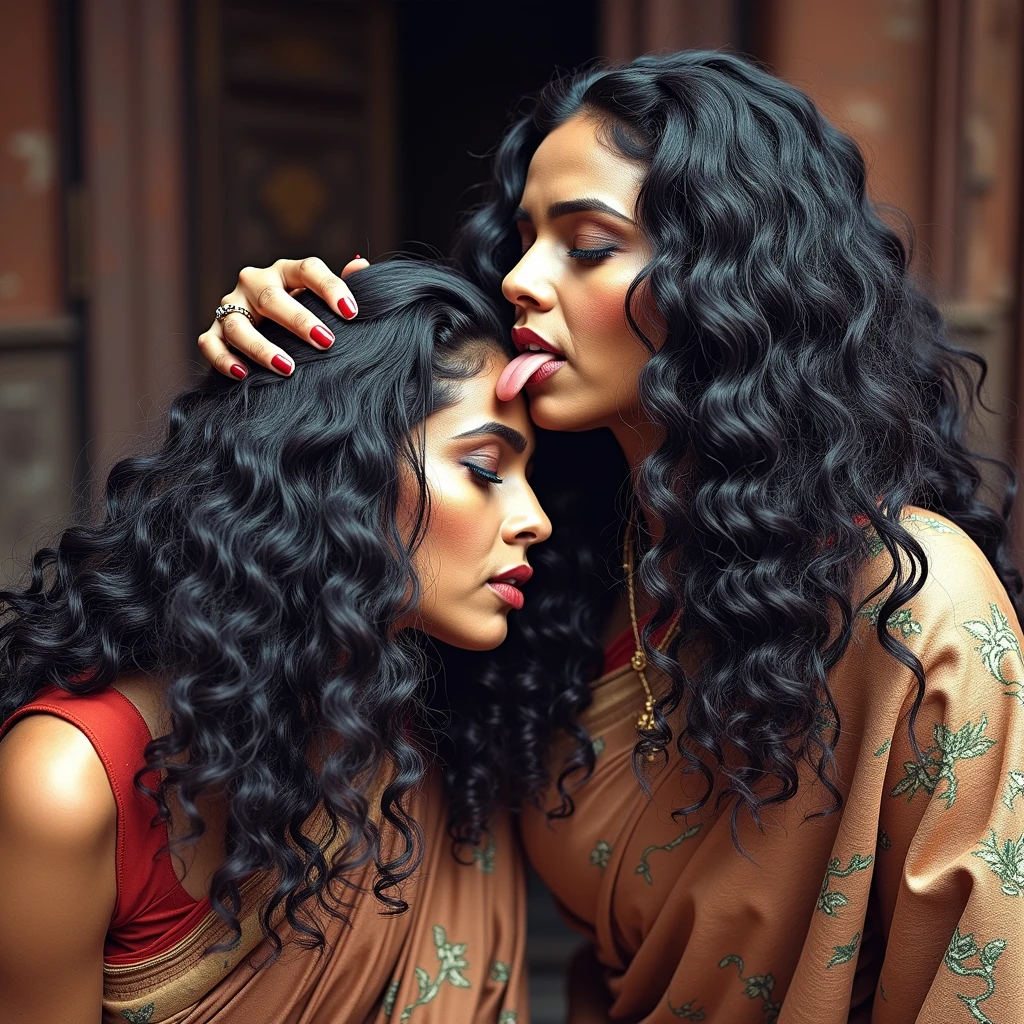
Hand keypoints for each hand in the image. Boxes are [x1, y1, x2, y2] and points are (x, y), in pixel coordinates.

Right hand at [198, 256, 369, 377]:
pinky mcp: (215, 331)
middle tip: (326, 341)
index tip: (351, 312)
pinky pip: (210, 343)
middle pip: (272, 298)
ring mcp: (232, 306)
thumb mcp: (323, 299)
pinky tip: (243, 374)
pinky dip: (223, 359)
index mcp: (287, 271)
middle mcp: (255, 283)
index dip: (330, 288)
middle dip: (299, 320)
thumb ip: (342, 285)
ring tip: (288, 368)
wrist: (270, 329)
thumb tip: (360, 265)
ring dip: (261, 347)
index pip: (308, 269)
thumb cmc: (306, 311)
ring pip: (238, 324)